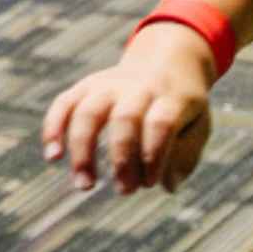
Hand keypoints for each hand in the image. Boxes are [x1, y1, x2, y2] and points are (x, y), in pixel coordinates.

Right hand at [40, 27, 216, 194]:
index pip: (160, 124)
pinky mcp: (87, 85)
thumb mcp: (199, 124)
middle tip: (125, 191)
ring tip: (85, 185)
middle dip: (122, 159)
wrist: (167, 60)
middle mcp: (139, 88)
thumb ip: (186, 155)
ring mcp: (110, 84)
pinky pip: (64, 103)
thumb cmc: (182, 105)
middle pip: (125, 119)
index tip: (152, 183)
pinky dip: (54, 128)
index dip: (154, 156)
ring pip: (89, 112)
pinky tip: (53, 156)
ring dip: (83, 150)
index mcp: (171, 97)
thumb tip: (167, 185)